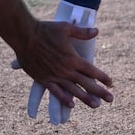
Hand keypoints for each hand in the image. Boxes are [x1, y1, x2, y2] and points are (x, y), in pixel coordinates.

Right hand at [18, 1, 106, 124]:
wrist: (24, 35)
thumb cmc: (45, 29)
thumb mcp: (66, 28)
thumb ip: (82, 32)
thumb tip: (97, 31)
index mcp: (73, 58)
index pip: (92, 70)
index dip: (102, 77)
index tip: (110, 83)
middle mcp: (66, 69)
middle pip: (86, 83)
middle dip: (99, 91)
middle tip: (110, 99)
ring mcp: (55, 76)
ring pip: (73, 90)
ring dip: (85, 98)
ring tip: (96, 105)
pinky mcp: (44, 79)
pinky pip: (56, 92)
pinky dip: (63, 99)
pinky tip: (71, 105)